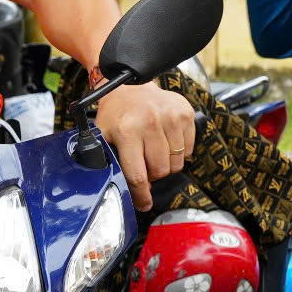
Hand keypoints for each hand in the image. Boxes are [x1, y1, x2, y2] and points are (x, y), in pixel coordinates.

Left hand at [95, 81, 194, 209]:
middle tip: (144, 164)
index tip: (144, 204)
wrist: (130, 86)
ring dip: (166, 164)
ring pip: (177, 163)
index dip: (142, 195)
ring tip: (154, 151)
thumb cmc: (116, 116)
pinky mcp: (185, 112)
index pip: (138, 176)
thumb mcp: (103, 137)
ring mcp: (171, 116)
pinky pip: (188, 149)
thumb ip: (110, 163)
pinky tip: (165, 140)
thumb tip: (123, 192)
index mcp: (127, 131)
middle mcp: (151, 122)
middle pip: (161, 171)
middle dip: (153, 174)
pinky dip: (178, 152)